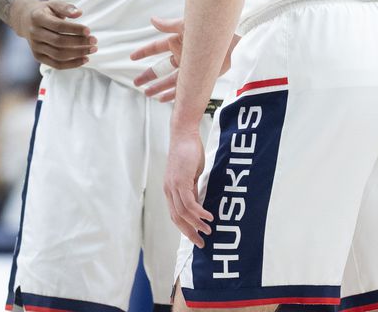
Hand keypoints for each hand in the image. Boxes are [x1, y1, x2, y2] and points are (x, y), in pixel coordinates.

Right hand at [11, 0, 95, 68]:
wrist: (25, 20)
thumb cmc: (45, 11)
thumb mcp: (54, 4)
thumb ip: (66, 7)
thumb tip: (79, 13)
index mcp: (38, 18)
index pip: (58, 26)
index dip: (74, 29)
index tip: (88, 31)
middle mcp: (34, 34)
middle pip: (59, 42)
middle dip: (79, 42)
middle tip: (94, 41)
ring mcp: (35, 47)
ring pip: (58, 54)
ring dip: (77, 54)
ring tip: (92, 50)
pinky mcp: (38, 56)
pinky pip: (55, 64)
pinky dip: (71, 64)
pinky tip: (84, 60)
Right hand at [131, 18, 236, 101]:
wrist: (232, 42)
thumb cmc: (210, 29)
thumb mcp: (186, 26)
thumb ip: (168, 25)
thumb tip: (152, 19)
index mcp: (177, 41)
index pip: (156, 47)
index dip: (144, 52)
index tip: (131, 57)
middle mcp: (182, 54)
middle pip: (161, 67)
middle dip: (149, 75)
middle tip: (136, 82)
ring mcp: (190, 66)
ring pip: (170, 79)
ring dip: (159, 87)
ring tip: (147, 93)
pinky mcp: (199, 76)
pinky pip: (183, 88)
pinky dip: (173, 94)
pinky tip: (163, 99)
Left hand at [164, 126, 210, 246]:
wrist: (184, 135)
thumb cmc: (189, 151)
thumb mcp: (192, 174)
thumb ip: (193, 188)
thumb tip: (199, 201)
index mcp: (171, 190)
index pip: (176, 215)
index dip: (186, 228)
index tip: (197, 237)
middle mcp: (169, 191)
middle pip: (177, 219)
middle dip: (189, 232)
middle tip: (201, 242)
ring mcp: (173, 187)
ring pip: (183, 213)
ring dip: (196, 224)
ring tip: (208, 230)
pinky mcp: (180, 181)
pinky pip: (189, 202)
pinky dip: (199, 212)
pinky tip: (208, 216)